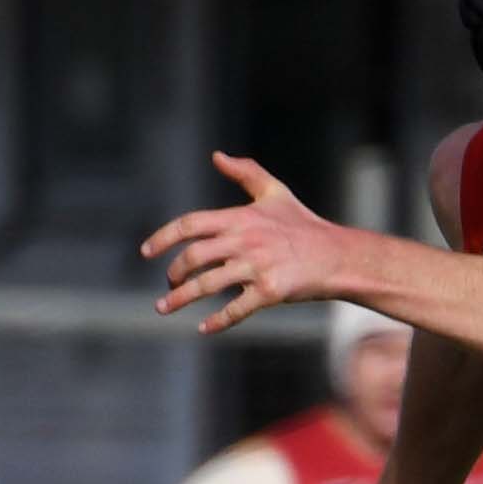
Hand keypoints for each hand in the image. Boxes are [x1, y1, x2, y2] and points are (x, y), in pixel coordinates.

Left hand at [142, 153, 341, 330]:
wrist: (336, 255)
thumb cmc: (303, 225)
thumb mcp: (275, 192)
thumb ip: (245, 172)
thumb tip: (217, 156)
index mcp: (240, 218)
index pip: (190, 225)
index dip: (163, 238)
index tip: (146, 252)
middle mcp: (245, 241)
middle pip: (193, 257)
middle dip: (173, 273)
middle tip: (168, 285)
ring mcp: (257, 267)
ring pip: (207, 285)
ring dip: (181, 299)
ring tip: (164, 308)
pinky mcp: (270, 292)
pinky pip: (236, 309)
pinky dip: (217, 320)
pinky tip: (204, 327)